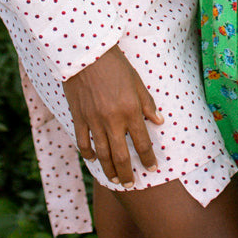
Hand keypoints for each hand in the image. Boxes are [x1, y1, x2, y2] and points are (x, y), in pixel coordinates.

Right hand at [64, 46, 163, 185]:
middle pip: (121, 156)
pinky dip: (88, 154)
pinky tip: (93, 159)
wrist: (85, 53)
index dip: (148, 158)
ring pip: (102, 154)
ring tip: (114, 179)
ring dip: (109, 170)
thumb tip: (159, 121)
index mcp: (130, 110)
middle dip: (127, 174)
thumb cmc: (114, 64)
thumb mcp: (136, 80)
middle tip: (130, 184)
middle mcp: (113, 120)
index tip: (152, 168)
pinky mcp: (79, 117)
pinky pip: (83, 142)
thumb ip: (147, 103)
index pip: (142, 143)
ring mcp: (94, 121)